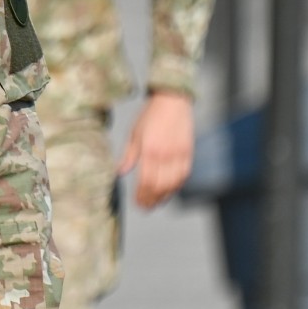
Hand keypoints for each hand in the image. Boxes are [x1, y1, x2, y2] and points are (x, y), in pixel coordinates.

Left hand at [118, 90, 195, 209]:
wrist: (172, 101)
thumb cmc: (150, 116)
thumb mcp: (134, 134)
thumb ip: (128, 156)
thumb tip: (119, 173)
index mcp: (150, 150)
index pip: (147, 181)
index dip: (142, 195)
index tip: (137, 203)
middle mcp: (166, 155)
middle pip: (160, 186)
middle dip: (152, 200)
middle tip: (144, 207)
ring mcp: (179, 155)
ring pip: (173, 184)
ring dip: (164, 196)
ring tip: (155, 203)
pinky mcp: (188, 153)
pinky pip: (183, 176)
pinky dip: (176, 187)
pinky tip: (168, 191)